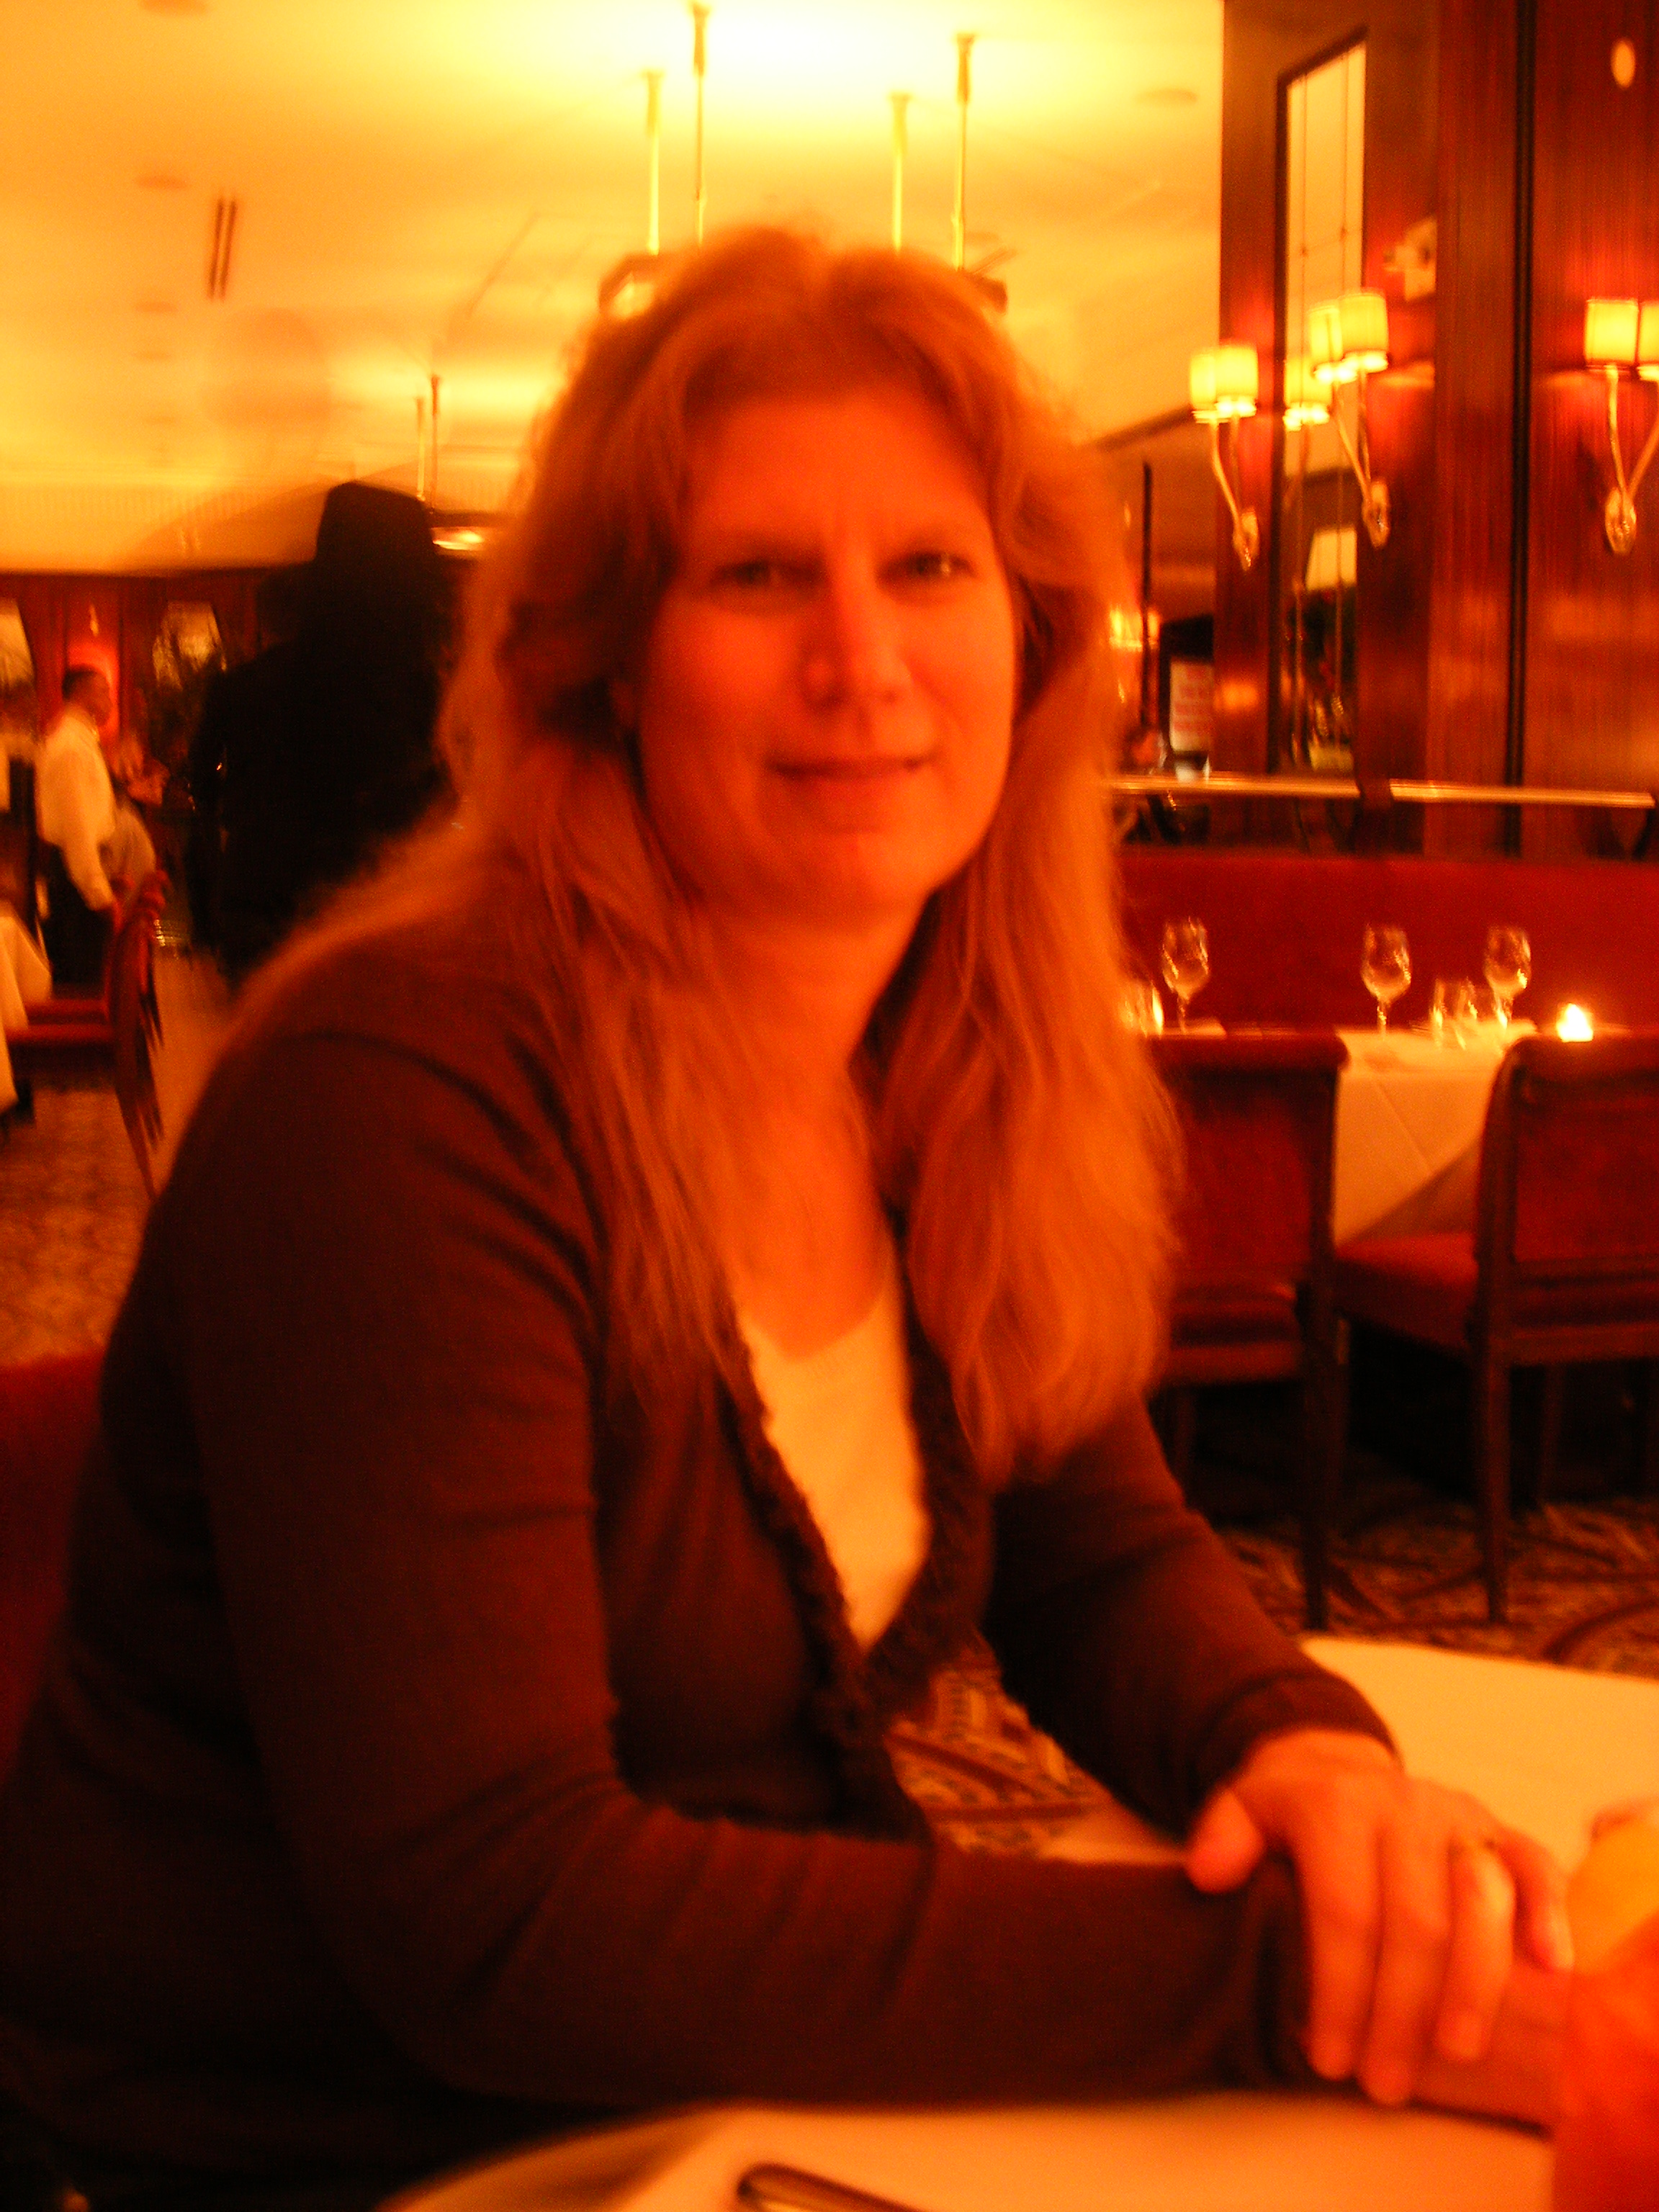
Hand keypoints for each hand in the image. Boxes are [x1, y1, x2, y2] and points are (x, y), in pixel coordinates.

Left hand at [1184, 1728, 1573, 2109]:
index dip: (1338, 1990)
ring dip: (1473, 1984)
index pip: (1344, 1911)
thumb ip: (1222, 1835)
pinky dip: (1549, 1914)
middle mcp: (1403, 1807)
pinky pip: (1537, 1866)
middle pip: (1414, 1921)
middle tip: (1382, 2082)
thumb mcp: (1244, 1809)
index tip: (1328, 2058)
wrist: (1338, 1764)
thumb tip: (1208, 1873)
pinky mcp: (1503, 1830)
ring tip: (1454, 2053)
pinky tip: (1547, 1969)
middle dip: (1400, 2013)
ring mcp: (1460, 1817)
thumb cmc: (1291, 1812)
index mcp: (1336, 1806)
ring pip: (1480, 1902)